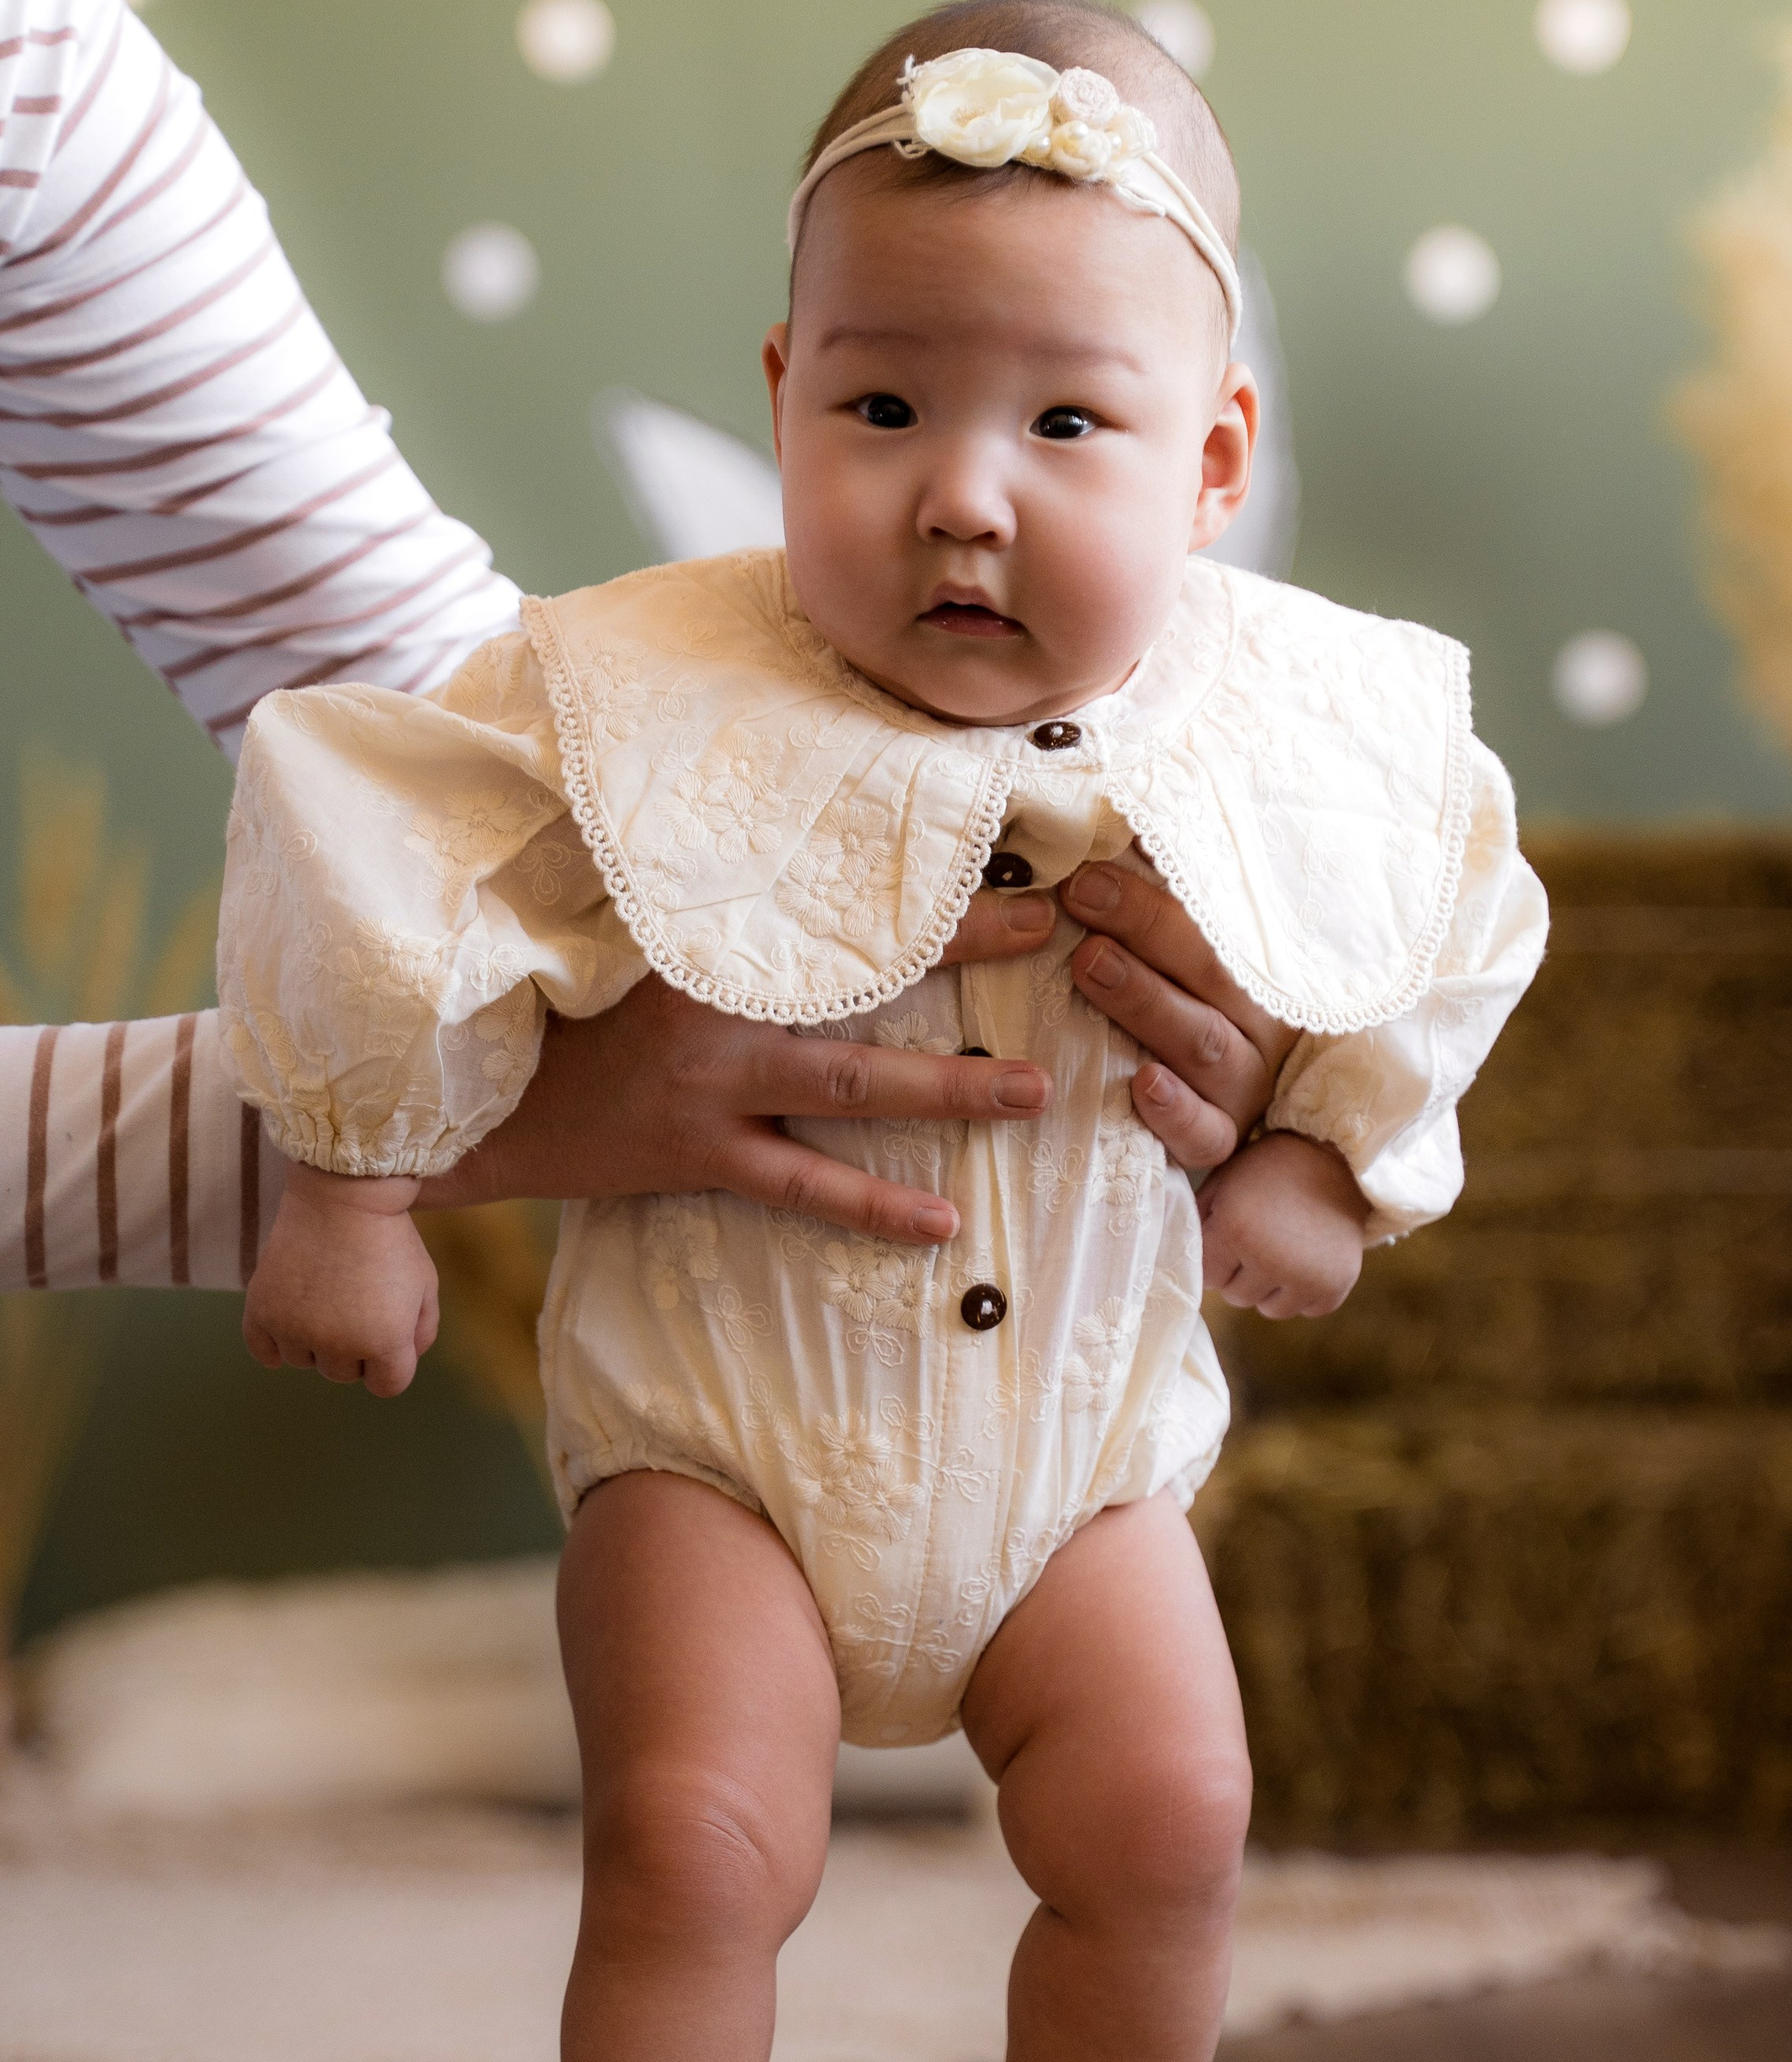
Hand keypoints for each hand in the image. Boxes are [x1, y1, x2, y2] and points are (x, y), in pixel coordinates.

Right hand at [242, 1162, 438, 1394]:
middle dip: (353, 1347)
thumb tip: (402, 1360)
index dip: (390, 1362)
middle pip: (343, 1374)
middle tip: (354, 1302)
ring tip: (324, 1295)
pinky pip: (263, 1352)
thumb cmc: (390, 1240)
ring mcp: (294, 1328)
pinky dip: (273, 1343)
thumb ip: (421, 1331)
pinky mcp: (261, 1310)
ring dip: (314, 1339)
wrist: (342, 1195)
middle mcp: (336, 1343)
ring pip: (304, 1361)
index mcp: (384, 1342)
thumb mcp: (424, 1285)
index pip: (386, 1386)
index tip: (385, 1332)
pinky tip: (289, 1321)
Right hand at [423, 889, 1062, 1245]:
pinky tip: (942, 1223)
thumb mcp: (616, 924)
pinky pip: (803, 1181)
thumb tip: (774, 845)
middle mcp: (714, 997)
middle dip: (964, 951)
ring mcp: (709, 1078)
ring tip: (1033, 1091)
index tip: (990, 839)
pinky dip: (873, 1204)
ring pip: (853, 1080)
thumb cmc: (551, 997)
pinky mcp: (696, 1150)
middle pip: (863, 971)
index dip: (907, 869)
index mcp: (699, 929)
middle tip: (1054, 934)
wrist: (468, 1091)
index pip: (824, 889)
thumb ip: (695, 893)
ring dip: (949, 1087)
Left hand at [1058, 865, 1297, 1170]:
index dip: (1166, 885)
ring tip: (1089, 963)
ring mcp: (1241, 1085)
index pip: (1223, 919)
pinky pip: (1205, 1134)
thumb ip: (1157, 880)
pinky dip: (1175, 1111)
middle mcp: (1259, 1022)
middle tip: (1080, 894)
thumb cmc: (1178, 990)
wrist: (1205, 1097)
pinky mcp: (1218, 1137)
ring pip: (1203, 1044)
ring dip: (1145, 1000)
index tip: (1102, 857)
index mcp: (1257, 966)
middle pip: (1212, 972)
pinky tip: (1144, 1083)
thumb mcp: (1178, 934)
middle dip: (1145, 926)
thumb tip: (1111, 811)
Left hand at [1199, 1131, 1366, 1316]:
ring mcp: (1306, 1275)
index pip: (1208, 1278)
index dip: (1217, 1257)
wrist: (1337, 1157)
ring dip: (1272, 1287)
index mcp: (1234, 1229)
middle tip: (1262, 1238)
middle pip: (1236, 1297)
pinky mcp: (1335, 1285)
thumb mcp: (1223, 1182)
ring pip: (1270, 1309)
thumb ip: (1197, 1223)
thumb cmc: (1269, 1168)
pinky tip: (1310, 1257)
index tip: (1231, 1236)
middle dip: (1241, 1273)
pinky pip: (1307, 1310)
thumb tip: (1178, 1261)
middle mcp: (1270, 1258)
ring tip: (1285, 1248)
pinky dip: (1306, 1291)